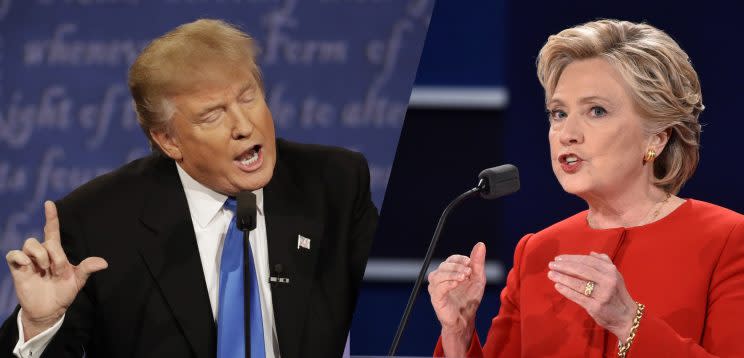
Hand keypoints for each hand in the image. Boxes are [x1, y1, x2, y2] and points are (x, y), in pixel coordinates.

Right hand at [5, 201, 107, 339]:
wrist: (49, 310)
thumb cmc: (63, 292)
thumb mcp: (77, 281)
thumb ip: (87, 269)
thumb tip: (104, 263)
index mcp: (56, 252)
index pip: (52, 229)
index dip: (51, 216)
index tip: (49, 203)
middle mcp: (41, 252)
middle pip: (46, 240)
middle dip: (55, 256)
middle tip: (57, 271)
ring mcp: (29, 260)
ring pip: (30, 243)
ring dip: (40, 256)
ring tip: (45, 270)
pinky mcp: (18, 268)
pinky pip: (14, 254)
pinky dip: (21, 257)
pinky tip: (28, 265)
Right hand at [428, 242, 486, 355]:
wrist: (466, 319)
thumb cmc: (470, 299)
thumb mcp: (478, 279)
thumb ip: (478, 262)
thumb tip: (480, 244)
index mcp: (449, 272)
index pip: (450, 259)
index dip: (459, 259)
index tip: (469, 262)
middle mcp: (440, 278)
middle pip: (444, 266)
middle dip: (457, 266)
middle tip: (469, 272)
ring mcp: (436, 288)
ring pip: (438, 275)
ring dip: (452, 274)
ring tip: (464, 278)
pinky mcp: (436, 299)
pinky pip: (438, 288)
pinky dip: (447, 284)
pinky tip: (456, 284)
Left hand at [547, 252, 636, 340]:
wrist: (627, 317)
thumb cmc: (617, 294)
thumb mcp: (615, 276)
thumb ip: (604, 263)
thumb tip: (591, 253)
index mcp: (610, 271)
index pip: (587, 261)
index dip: (571, 258)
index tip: (558, 258)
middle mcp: (607, 281)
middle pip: (581, 270)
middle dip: (564, 266)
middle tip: (551, 265)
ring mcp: (602, 294)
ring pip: (578, 283)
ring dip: (562, 277)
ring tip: (551, 274)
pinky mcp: (596, 307)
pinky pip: (578, 296)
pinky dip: (566, 290)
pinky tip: (557, 286)